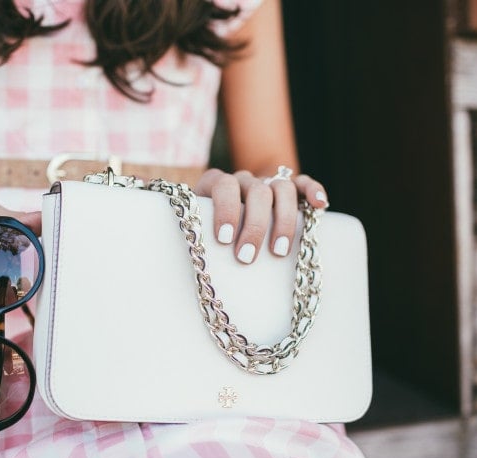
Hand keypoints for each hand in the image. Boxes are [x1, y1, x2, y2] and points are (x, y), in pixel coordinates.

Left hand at [195, 168, 327, 263]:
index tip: (224, 239)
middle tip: (246, 257)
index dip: (225, 209)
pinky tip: (320, 206)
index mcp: (217, 183)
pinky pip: (303, 183)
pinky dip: (313, 191)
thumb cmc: (204, 233)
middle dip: (253, 226)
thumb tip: (155, 234)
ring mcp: (267, 184)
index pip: (223, 184)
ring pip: (281, 188)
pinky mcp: (289, 190)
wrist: (222, 218)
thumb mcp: (190, 230)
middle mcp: (243, 181)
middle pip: (255, 191)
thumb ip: (184, 232)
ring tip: (278, 251)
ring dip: (283, 219)